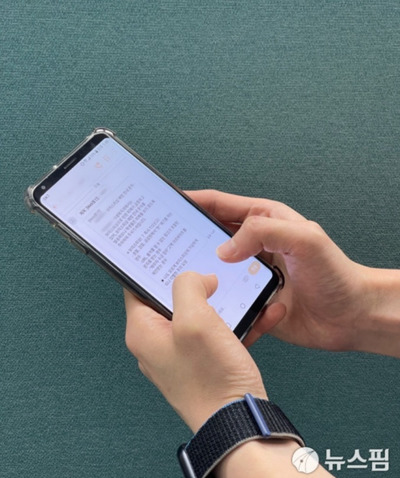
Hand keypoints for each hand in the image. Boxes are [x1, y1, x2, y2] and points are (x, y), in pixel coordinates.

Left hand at [124, 272, 266, 431]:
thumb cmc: (212, 379)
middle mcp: (157, 342)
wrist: (237, 422)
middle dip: (194, 283)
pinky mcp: (201, 361)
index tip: (169, 252)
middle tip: (209, 268)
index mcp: (144, 331)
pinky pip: (215, 333)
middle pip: (169, 298)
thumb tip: (196, 278)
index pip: (136, 286)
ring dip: (220, 302)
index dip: (153, 266)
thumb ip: (187, 286)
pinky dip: (233, 322)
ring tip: (239, 289)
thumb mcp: (195, 320)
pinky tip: (256, 314)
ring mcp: (180, 353)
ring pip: (196, 314)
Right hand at [187, 189, 371, 351]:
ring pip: (214, 266)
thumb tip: (224, 249)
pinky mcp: (252, 297)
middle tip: (164, 242)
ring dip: (198, 269)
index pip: (221, 206)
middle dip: (188, 236)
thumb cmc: (336, 274)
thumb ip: (263, 232)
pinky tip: (206, 301)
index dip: (194, 202)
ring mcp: (251, 272)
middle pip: (212, 235)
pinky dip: (214, 297)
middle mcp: (255, 245)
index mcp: (265, 221)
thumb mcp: (304, 239)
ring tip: (176, 273)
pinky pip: (226, 295)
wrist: (351, 316)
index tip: (169, 205)